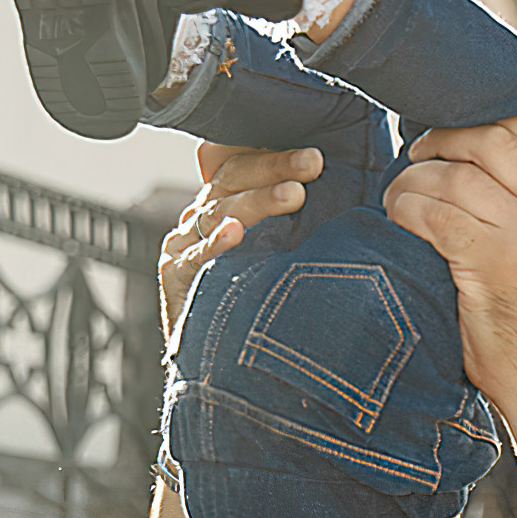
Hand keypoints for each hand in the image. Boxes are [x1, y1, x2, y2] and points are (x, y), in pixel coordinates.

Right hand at [157, 142, 321, 341]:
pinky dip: (214, 245)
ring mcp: (184, 245)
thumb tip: (342, 195)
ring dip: (257, 201)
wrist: (219, 358)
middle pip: (232, 181)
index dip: (276, 158)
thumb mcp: (273, 252)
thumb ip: (290, 223)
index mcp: (223, 205)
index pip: (244, 168)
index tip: (316, 158)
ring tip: (293, 195)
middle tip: (312, 164)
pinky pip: (195, 258)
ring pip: (219, 213)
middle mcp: (200, 219)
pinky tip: (234, 234)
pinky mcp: (174, 277)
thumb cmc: (255, 299)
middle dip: (273, 169)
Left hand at [382, 117, 516, 423]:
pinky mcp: (494, 261)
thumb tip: (477, 142)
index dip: (491, 117)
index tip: (457, 136)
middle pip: (494, 140)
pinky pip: (436, 213)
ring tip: (400, 195)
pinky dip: (407, 208)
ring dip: (415, 179)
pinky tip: (399, 217)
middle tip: (418, 156)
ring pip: (458, 176)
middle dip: (444, 141)